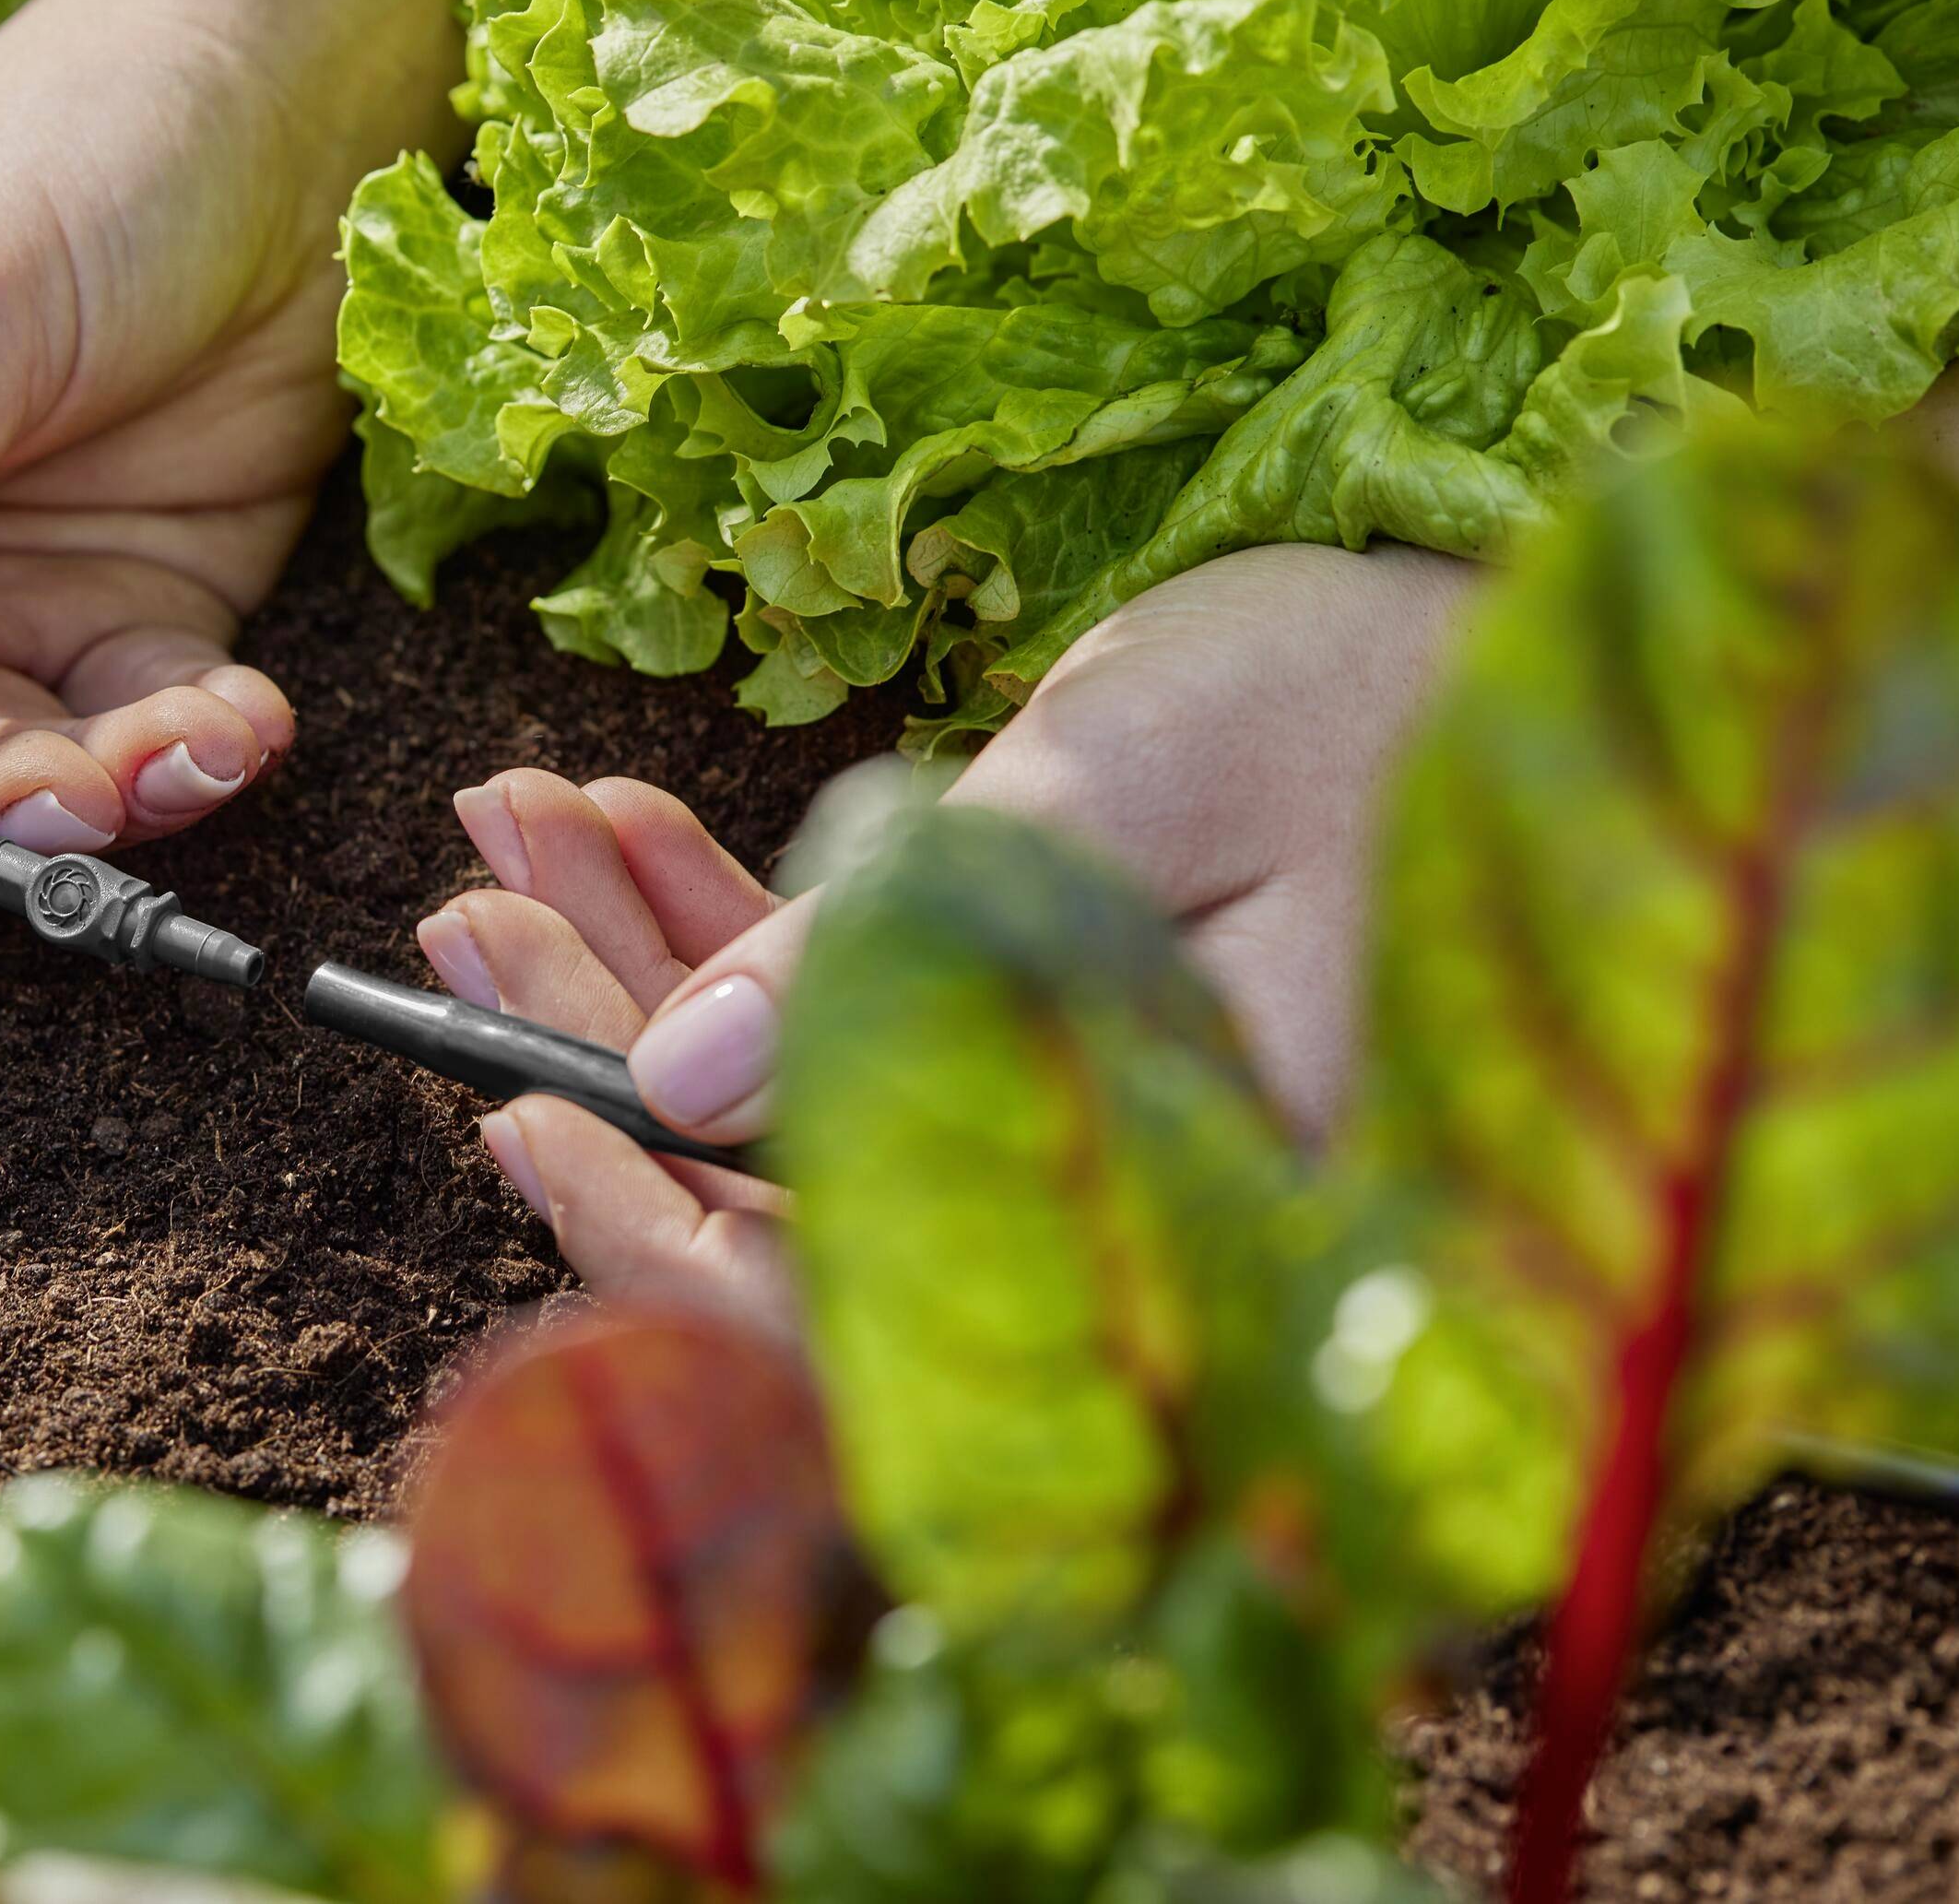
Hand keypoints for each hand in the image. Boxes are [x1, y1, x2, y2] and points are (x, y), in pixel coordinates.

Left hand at [420, 541, 1484, 1328]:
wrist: (1484, 630)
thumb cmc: (1347, 689)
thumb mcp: (1118, 777)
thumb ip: (895, 940)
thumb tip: (671, 1090)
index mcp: (1165, 1221)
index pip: (863, 1329)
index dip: (660, 1249)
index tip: (512, 1108)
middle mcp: (1110, 1233)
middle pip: (790, 1227)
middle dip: (604, 1061)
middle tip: (474, 904)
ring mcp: (1066, 1152)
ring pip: (792, 1128)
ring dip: (637, 978)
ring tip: (513, 831)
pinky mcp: (1036, 1061)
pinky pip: (845, 1049)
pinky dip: (724, 941)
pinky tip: (621, 824)